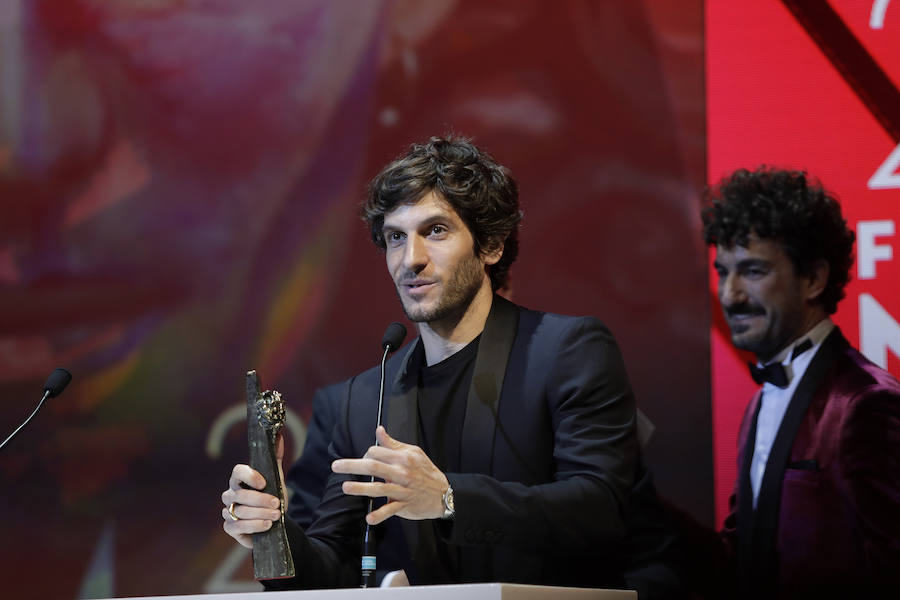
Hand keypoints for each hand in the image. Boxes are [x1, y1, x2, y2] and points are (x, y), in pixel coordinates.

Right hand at [221, 434, 285, 547]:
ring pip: (240, 511)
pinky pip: (237, 527)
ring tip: (276, 516)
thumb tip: (279, 436)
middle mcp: (230, 495)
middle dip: (261, 500)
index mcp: (239, 480)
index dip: (249, 476)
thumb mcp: (276, 479)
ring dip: (261, 514)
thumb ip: (275, 458)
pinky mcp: (230, 527)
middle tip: (277, 503)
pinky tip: (267, 525)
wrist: (272, 522)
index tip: (264, 483)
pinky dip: (254, 526)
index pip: (237, 472)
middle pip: (240, 495)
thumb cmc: (271, 497)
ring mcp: (228, 511)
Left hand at [332, 426, 448, 524]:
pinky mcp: (404, 505)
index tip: (363, 459)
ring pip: (379, 489)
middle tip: (336, 466)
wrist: (444, 494)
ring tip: (345, 488)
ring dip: (360, 489)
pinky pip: (390, 510)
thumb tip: (379, 431)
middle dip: (352, 466)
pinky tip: (369, 518)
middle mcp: (402, 472)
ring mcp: (402, 490)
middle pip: (373, 466)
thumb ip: (393, 444)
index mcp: (403, 457)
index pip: (377, 452)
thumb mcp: (413, 452)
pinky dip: (379, 515)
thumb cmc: (426, 472)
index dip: (365, 454)